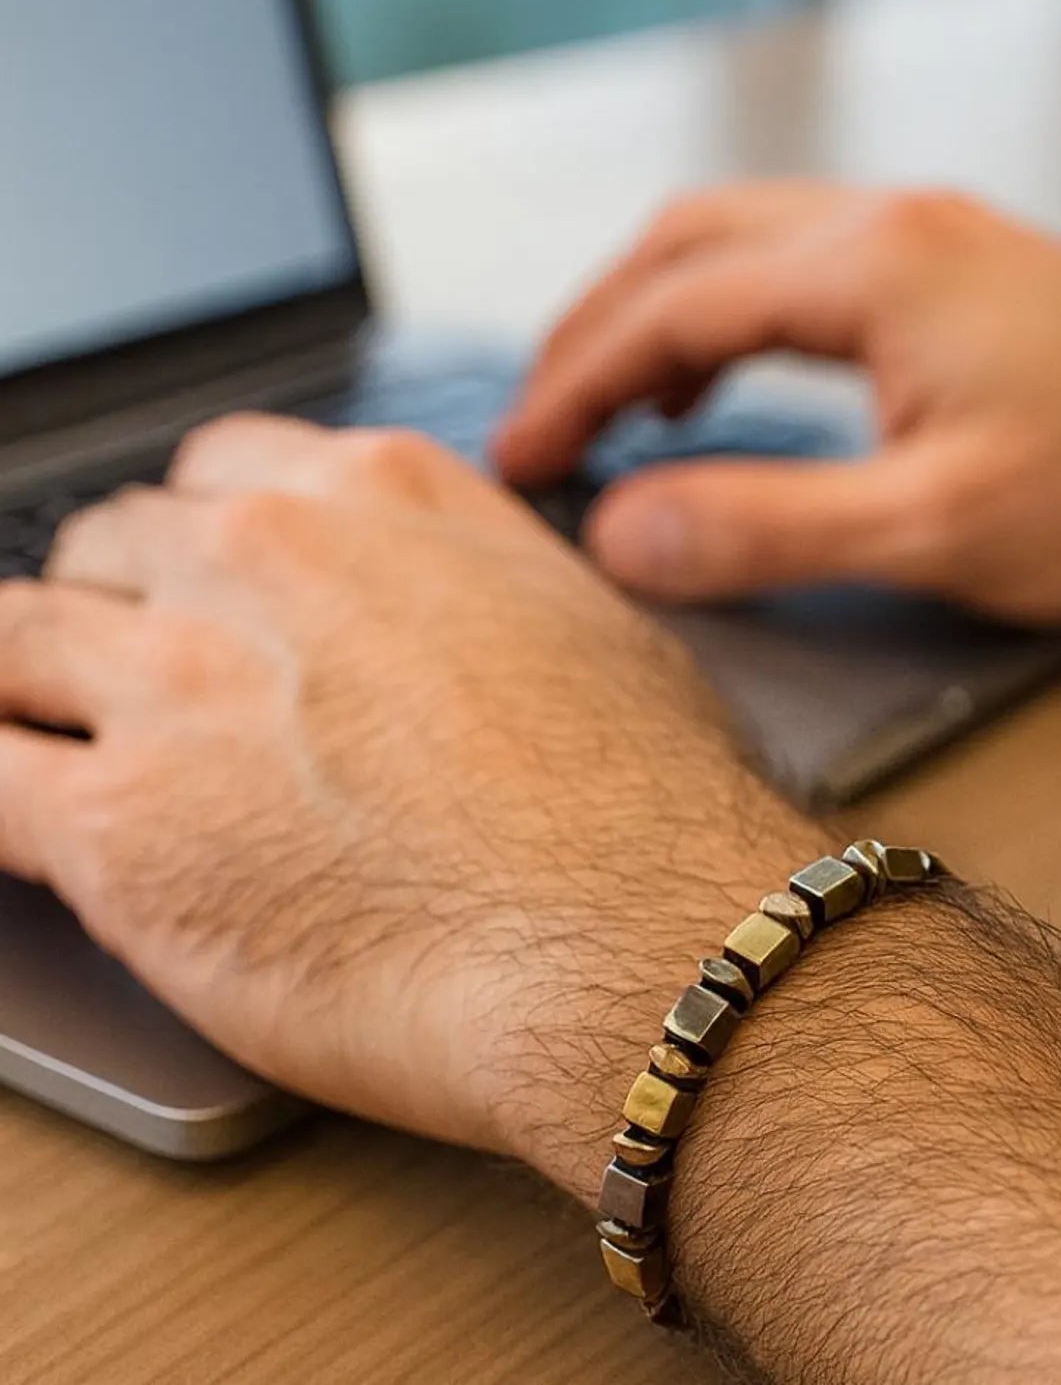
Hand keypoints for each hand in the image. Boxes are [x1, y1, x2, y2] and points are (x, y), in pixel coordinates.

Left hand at [0, 417, 818, 1191]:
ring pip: (8, 643)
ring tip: (55, 748)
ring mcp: (176, 681)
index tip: (202, 591)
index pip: (217, 473)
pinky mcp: (114, 824)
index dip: (201, 542)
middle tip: (147, 688)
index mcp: (379, 496)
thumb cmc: (648, 803)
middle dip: (120, 610)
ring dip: (25, 693)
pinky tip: (23, 825)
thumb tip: (463, 620)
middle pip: (109, 546)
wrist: (635, 936)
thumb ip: (483, 587)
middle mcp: (263, 557)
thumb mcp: (588, 625)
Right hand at [493, 182, 1060, 623]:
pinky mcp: (954, 269)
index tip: (518, 459)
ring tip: (608, 408)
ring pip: (738, 243)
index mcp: (874, 264)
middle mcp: (891, 221)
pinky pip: (798, 268)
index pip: (668, 306)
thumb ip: (769, 527)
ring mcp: (927, 235)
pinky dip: (728, 318)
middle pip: (685, 244)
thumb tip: (624, 533)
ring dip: (656, 315)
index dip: (572, 385)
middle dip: (594, 332)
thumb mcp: (939, 527)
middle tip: (542, 425)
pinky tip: (722, 380)